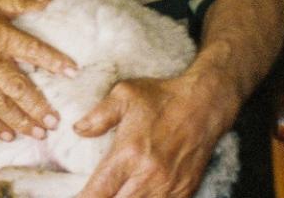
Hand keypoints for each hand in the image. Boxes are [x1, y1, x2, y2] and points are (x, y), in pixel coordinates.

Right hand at [0, 0, 77, 141]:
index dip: (53, 60)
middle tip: (55, 120)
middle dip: (39, 106)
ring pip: (1, 105)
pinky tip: (7, 135)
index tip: (72, 72)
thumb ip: (19, 2)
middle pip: (19, 88)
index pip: (32, 51)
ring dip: (21, 120)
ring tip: (39, 133)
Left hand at [73, 70, 238, 197]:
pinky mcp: (184, 191)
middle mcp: (148, 175)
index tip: (78, 196)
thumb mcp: (124, 95)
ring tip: (115, 192)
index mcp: (129, 154)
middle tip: (97, 192)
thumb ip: (98, 115)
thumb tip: (78, 130)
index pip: (99, 191)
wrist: (205, 104)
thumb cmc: (162, 98)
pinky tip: (137, 193)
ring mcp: (169, 187)